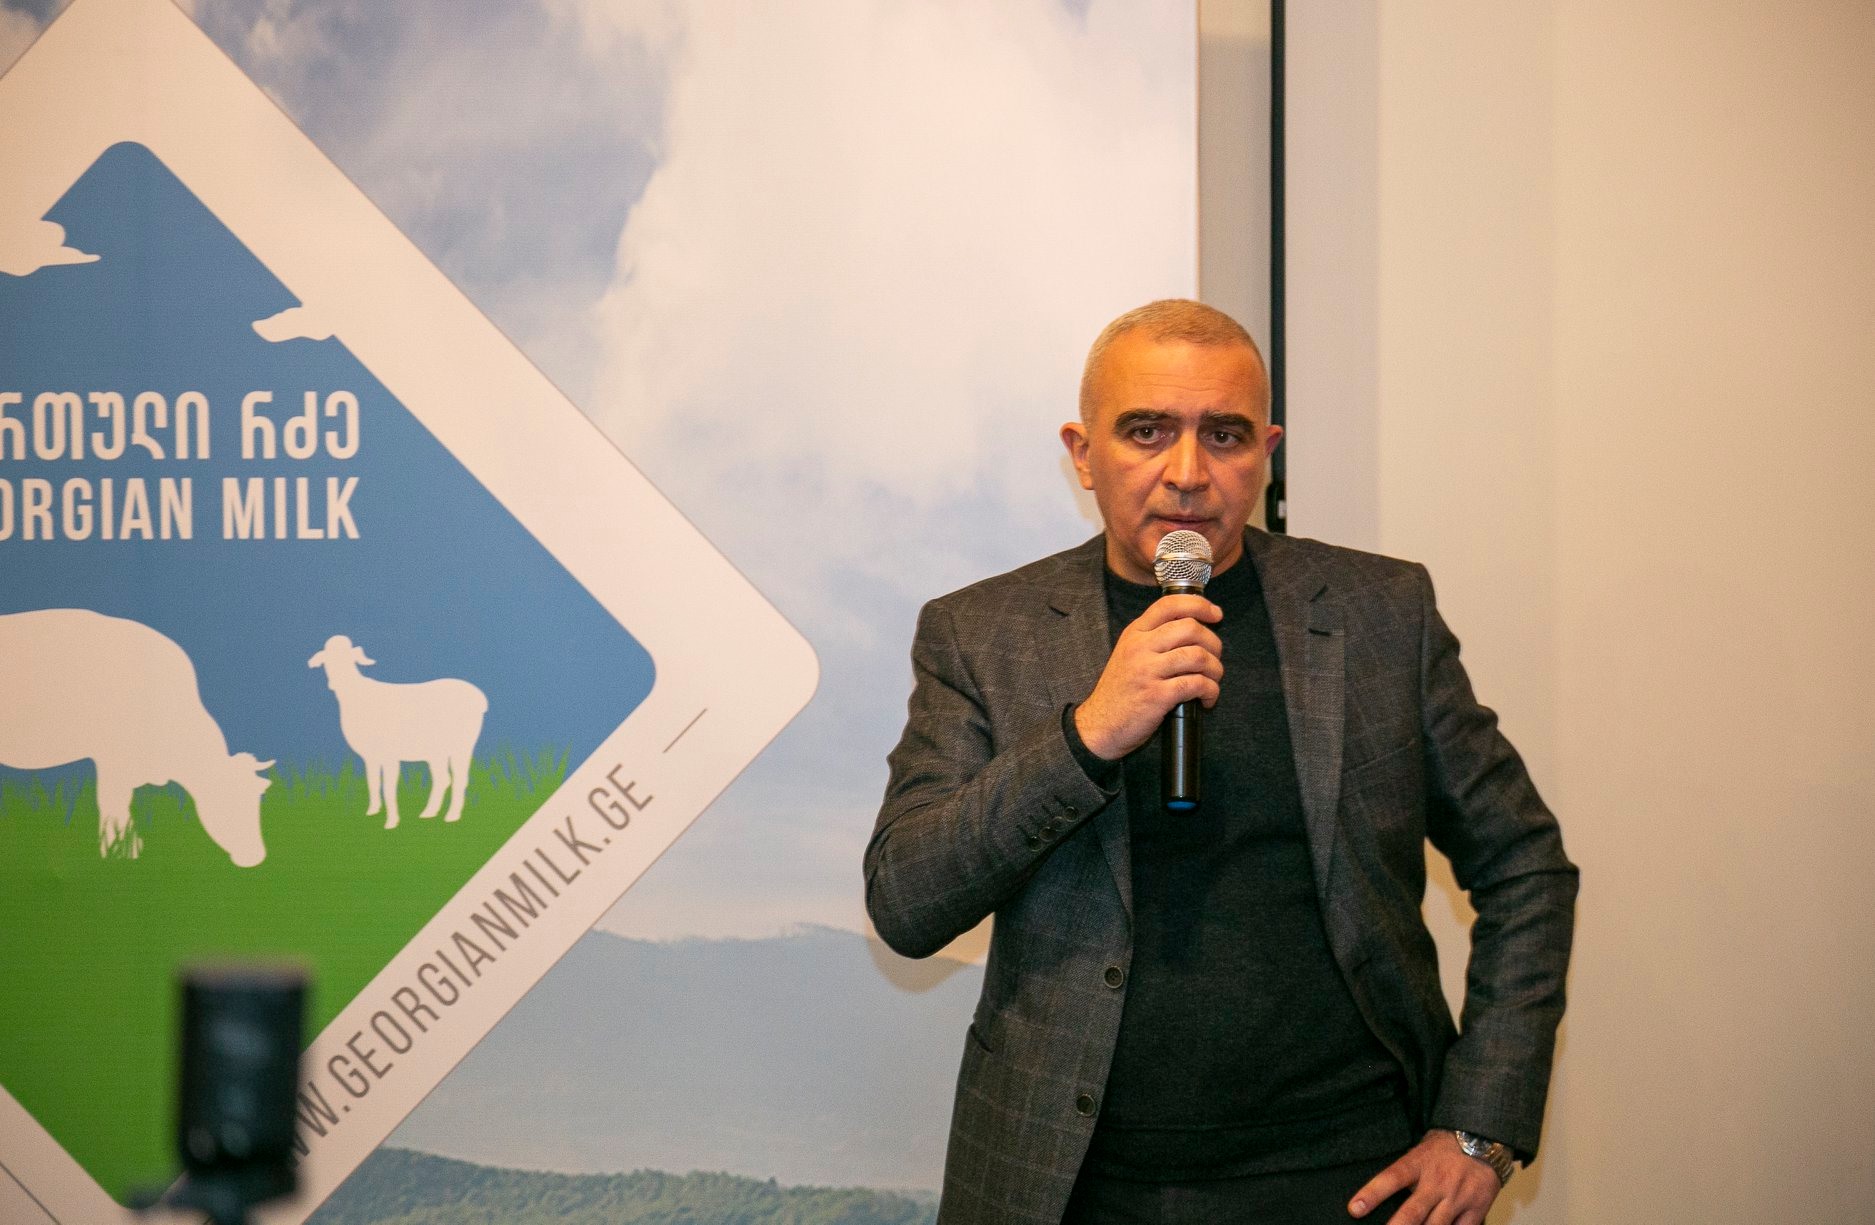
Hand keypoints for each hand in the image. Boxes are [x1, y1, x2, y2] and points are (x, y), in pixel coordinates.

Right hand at [1073, 594, 1222, 760]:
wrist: (1099, 725)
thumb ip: (1154, 638)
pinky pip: (1196, 684)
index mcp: (1135, 633)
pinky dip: (1210, 691)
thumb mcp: (1129, 654)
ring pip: (1198, 656)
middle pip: (1191, 628)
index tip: (1216, 614)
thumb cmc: (1121, 691)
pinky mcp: (1157, 695)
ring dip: (1215, 669)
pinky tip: (1206, 699)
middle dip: (1213, 643)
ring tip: (1212, 680)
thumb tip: (1194, 628)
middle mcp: (1140, 647)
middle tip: (1214, 658)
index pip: (1170, 604)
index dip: (1199, 605)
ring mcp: (1148, 670)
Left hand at [1349, 1131, 1501, 1224]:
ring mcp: (1458, 1196)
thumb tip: (1380, 1199)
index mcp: (1418, 1163)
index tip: (1355, 1209)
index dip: (1372, 1194)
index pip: (1391, 1178)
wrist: (1482, 1140)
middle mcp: (1437, 1181)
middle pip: (1413, 1211)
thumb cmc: (1442, 1149)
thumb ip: (1404, 1175)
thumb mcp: (1418, 1153)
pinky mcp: (1476, 1209)